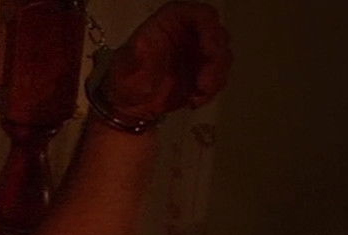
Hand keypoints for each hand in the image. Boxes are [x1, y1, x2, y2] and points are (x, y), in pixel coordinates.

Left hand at [100, 1, 232, 120]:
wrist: (130, 106)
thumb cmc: (125, 80)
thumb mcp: (127, 68)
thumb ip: (136, 56)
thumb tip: (142, 43)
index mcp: (170, 22)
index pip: (200, 14)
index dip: (210, 30)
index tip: (209, 52)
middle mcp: (188, 32)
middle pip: (218, 34)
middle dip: (216, 60)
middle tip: (204, 82)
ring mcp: (198, 51)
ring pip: (222, 56)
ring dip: (215, 78)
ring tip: (197, 95)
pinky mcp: (204, 70)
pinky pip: (219, 76)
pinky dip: (211, 90)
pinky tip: (194, 100)